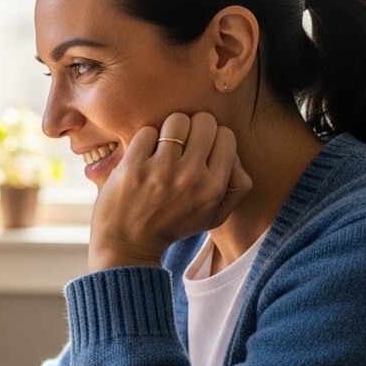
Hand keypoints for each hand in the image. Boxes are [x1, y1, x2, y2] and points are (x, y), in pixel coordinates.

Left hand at [88, 111, 252, 269]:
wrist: (127, 245)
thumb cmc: (172, 226)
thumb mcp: (214, 216)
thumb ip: (237, 186)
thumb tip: (234, 155)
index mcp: (213, 188)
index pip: (226, 136)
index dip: (214, 138)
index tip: (201, 149)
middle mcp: (190, 177)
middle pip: (204, 121)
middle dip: (194, 128)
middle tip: (182, 144)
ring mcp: (161, 170)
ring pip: (177, 121)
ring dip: (169, 130)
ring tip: (163, 147)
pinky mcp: (133, 167)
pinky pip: (147, 131)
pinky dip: (145, 139)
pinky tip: (143, 155)